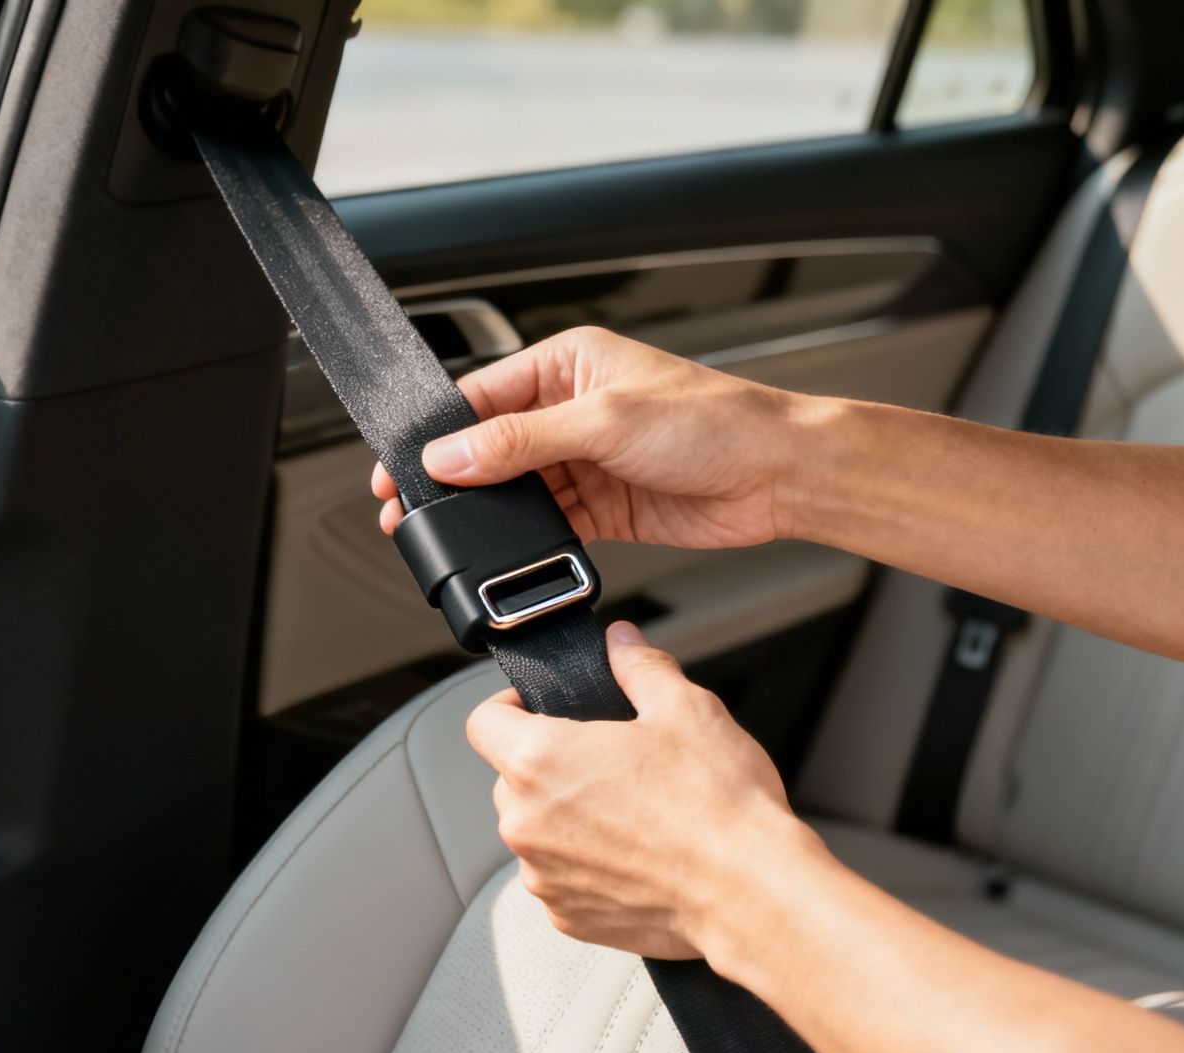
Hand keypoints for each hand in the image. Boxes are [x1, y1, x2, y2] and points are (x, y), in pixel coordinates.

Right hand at [371, 328, 812, 549]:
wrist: (779, 475)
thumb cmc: (717, 421)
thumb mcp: (605, 421)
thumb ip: (521, 443)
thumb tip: (453, 457)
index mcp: (569, 365)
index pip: (482, 396)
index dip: (440, 434)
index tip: (403, 467)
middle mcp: (574, 409)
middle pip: (492, 448)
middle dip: (456, 481)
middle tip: (411, 510)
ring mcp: (588, 461)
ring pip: (518, 491)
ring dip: (491, 516)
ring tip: (457, 537)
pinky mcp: (606, 506)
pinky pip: (552, 526)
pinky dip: (532, 543)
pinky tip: (515, 556)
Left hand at [466, 620, 820, 960]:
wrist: (752, 894)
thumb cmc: (720, 805)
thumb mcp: (685, 708)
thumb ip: (639, 666)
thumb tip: (620, 643)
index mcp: (541, 761)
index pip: (483, 721)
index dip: (511, 705)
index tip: (543, 709)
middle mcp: (528, 823)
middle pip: (512, 778)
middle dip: (551, 764)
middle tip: (610, 761)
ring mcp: (545, 876)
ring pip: (537, 831)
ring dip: (567, 817)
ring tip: (633, 812)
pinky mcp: (568, 917)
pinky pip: (560, 877)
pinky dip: (587, 864)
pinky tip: (639, 854)